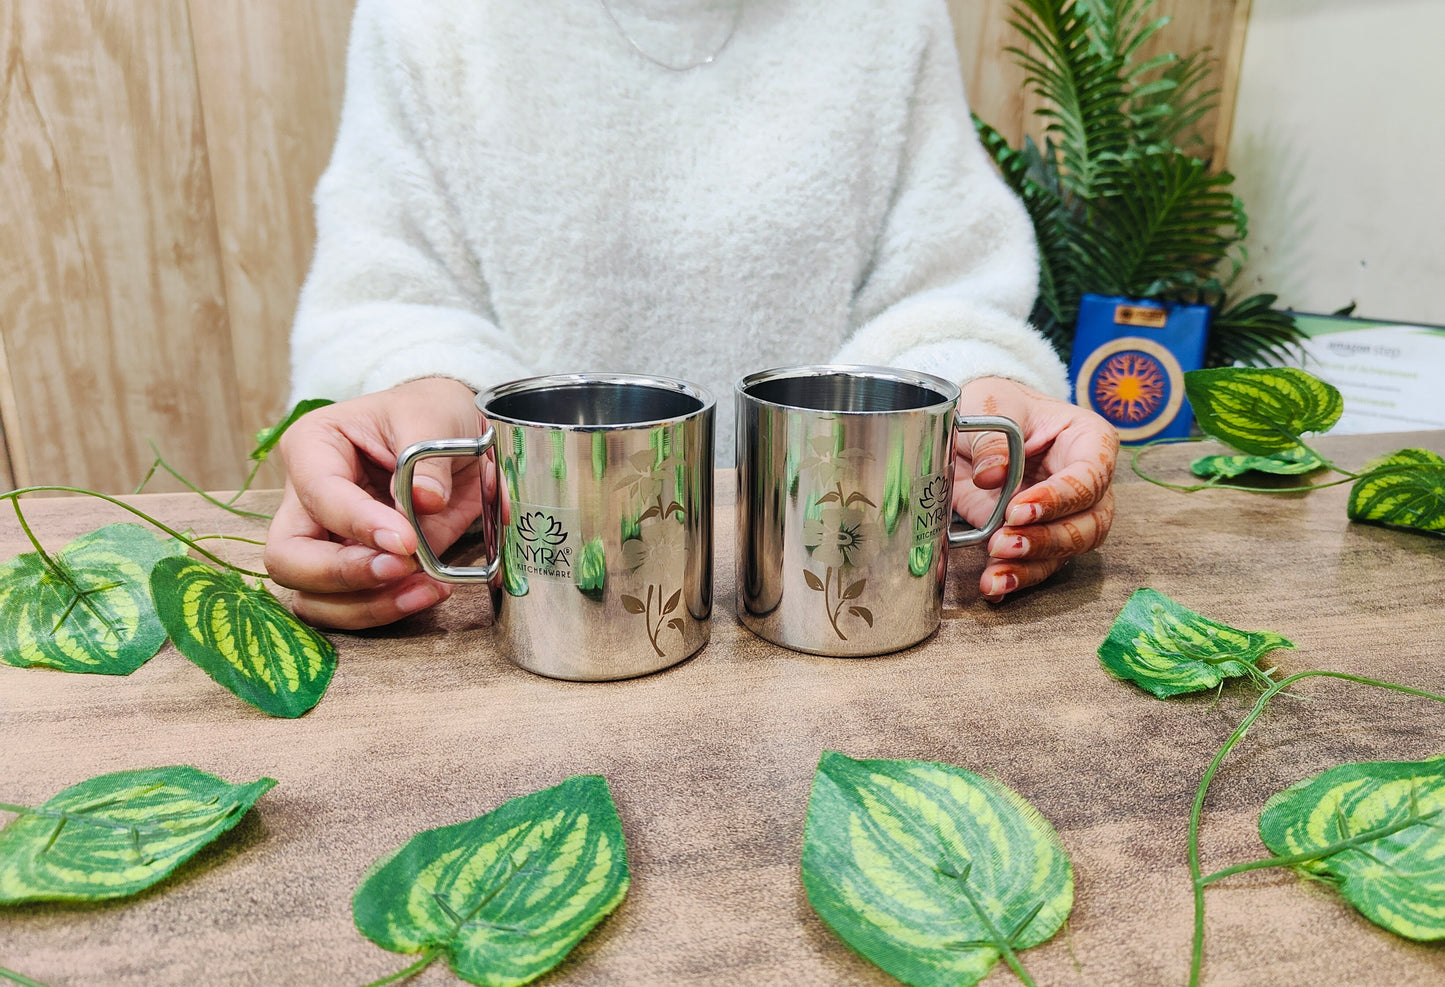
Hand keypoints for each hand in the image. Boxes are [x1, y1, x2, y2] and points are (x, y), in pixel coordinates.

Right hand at [264, 377, 492, 628]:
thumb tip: (425, 500)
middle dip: (342, 574)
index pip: (317, 495)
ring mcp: (326, 541)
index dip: (358, 523)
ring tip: (426, 589)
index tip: (406, 540)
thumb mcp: (434, 416)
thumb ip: (428, 458)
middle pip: (287, 558)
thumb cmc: (430, 414)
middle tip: (401, 568)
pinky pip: (350, 608)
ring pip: (311, 597)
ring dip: (367, 605)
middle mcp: (306, 500)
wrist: (451, 435)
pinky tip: (428, 592)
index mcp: (313, 447)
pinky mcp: (355, 570)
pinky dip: (385, 611)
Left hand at [952, 376, 1117, 601]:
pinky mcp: (1039, 537)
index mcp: (1089, 441)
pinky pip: (1037, 566)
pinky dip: (1014, 579)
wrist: (974, 424)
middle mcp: (1087, 485)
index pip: (1090, 477)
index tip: (1018, 509)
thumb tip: (993, 476)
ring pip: (1066, 553)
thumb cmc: (998, 405)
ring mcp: (1065, 516)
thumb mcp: (991, 405)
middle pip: (1088, 524)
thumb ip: (992, 438)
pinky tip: (992, 587)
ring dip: (1031, 568)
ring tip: (994, 577)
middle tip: (1003, 542)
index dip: (1059, 498)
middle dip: (1047, 540)